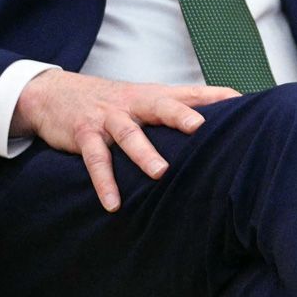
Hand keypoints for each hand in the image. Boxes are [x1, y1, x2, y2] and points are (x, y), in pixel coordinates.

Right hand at [12, 69, 239, 213]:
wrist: (54, 93)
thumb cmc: (111, 101)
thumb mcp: (143, 98)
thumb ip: (176, 105)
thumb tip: (216, 116)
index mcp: (152, 95)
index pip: (189, 92)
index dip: (214, 96)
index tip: (242, 101)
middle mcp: (133, 104)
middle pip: (161, 106)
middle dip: (181, 115)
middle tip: (201, 128)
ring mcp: (108, 118)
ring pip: (129, 134)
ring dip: (145, 154)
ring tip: (160, 173)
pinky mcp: (84, 134)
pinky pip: (96, 160)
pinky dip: (105, 183)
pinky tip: (113, 204)